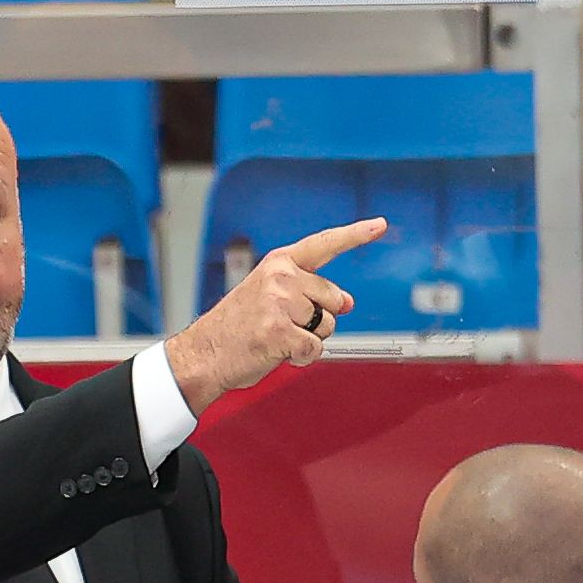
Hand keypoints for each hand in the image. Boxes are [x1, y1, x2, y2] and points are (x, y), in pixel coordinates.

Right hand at [165, 217, 387, 414]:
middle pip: (333, 299)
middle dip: (318, 317)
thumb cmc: (236, 327)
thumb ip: (308, 292)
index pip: (323, 245)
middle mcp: (281, 277)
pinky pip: (313, 349)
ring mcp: (280, 303)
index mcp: (278, 263)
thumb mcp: (269, 296)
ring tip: (274, 337)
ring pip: (326, 326)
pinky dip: (300, 358)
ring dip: (307, 339)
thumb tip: (348, 302)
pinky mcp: (280, 331)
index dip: (355, 235)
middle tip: (282, 324)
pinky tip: (275, 352)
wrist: (202, 353)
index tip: (379, 224)